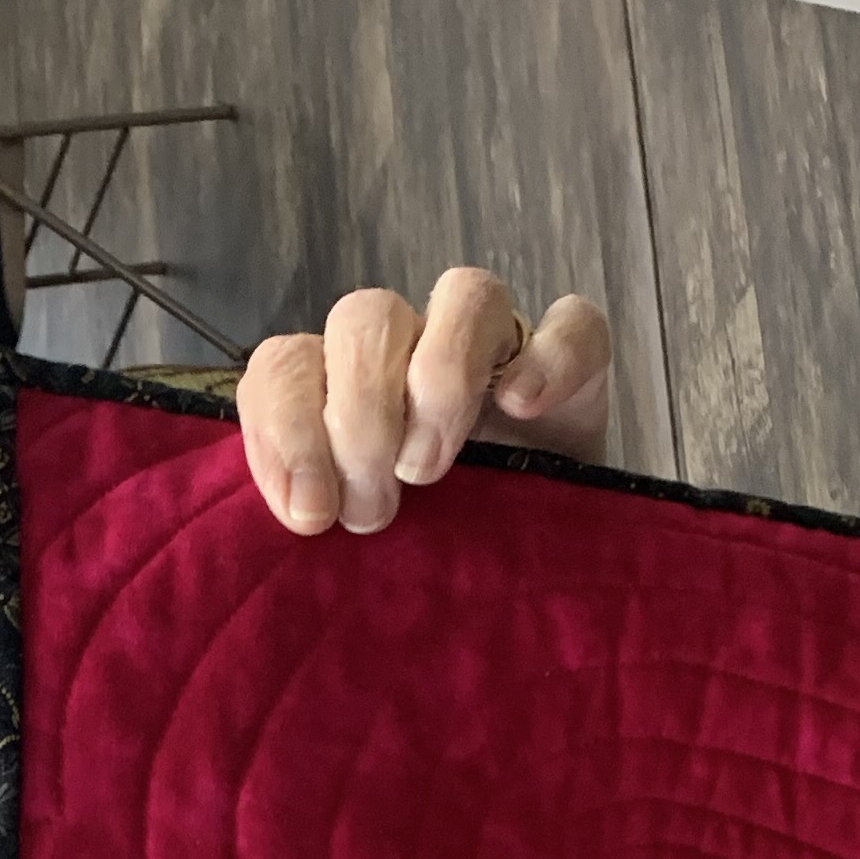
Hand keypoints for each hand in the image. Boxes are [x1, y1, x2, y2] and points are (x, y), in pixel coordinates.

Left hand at [236, 267, 612, 536]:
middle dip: (359, 419)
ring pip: (463, 296)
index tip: (309, 513)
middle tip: (372, 509)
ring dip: (439, 379)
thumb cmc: (433, 550)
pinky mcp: (573, 359)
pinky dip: (547, 359)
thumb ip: (323, 513)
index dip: (286, 431)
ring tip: (428, 470)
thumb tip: (303, 513)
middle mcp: (412, 347)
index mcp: (341, 384)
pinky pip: (571, 325)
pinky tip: (524, 407)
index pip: (287, 364)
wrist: (539, 562)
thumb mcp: (363, 541)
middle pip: (366, 321)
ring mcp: (494, 344)